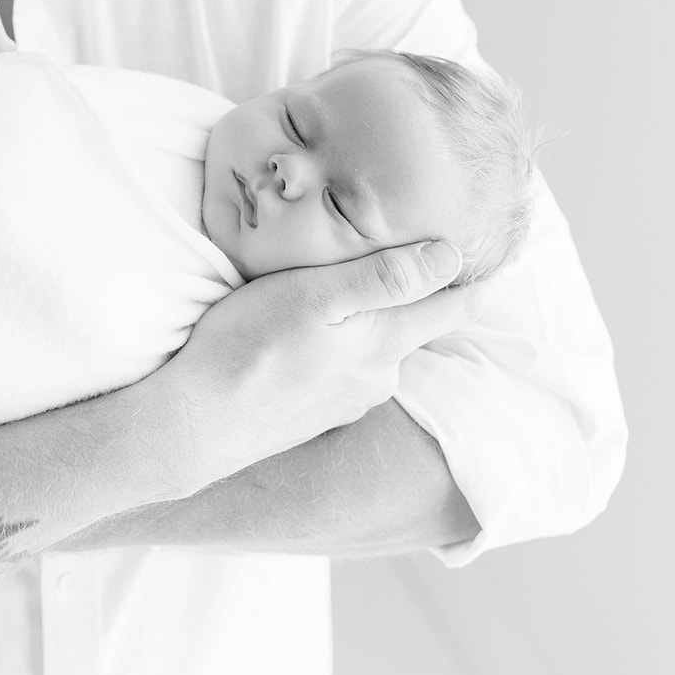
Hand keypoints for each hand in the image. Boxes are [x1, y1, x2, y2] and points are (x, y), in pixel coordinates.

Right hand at [144, 239, 477, 483]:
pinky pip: (346, 371)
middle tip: (409, 251)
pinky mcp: (316, 415)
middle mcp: (378, 379)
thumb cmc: (249, 347)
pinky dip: (342, 348)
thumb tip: (451, 257)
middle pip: (415, 327)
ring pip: (377, 350)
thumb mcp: (316, 295)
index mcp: (386, 345)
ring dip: (372, 322)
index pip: (453, 307)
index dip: (469, 277)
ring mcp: (347, 402)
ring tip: (352, 288)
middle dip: (417, 294)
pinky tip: (313, 335)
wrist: (193, 424)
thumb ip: (386, 278)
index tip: (481, 250)